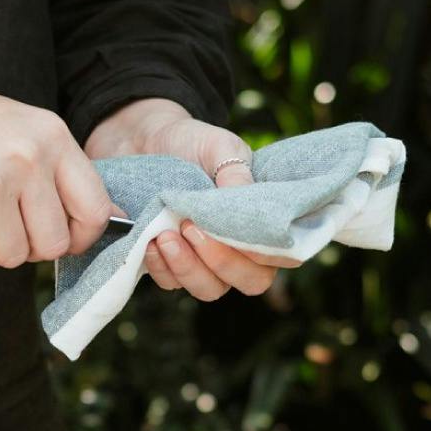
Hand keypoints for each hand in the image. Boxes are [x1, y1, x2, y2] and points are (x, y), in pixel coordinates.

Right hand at [0, 81, 114, 268]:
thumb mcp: (23, 132)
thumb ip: (62, 172)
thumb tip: (105, 221)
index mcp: (51, 136)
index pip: (94, 209)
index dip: (82, 235)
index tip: (65, 237)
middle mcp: (26, 158)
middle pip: (54, 243)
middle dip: (33, 246)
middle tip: (8, 224)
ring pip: (14, 256)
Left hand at [85, 99, 300, 300]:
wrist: (147, 141)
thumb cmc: (193, 143)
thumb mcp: (220, 147)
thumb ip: (235, 172)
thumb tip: (240, 198)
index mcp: (265, 220)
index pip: (284, 254)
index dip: (264, 253)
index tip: (231, 229)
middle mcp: (242, 249)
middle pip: (250, 282)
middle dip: (221, 261)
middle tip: (190, 227)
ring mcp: (207, 262)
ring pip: (209, 289)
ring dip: (188, 268)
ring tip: (165, 235)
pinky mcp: (173, 265)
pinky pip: (173, 283)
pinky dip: (162, 267)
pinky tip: (151, 241)